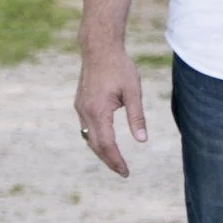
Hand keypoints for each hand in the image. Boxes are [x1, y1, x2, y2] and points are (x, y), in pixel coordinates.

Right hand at [74, 44, 146, 176]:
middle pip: (95, 145)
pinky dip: (96, 138)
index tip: (126, 172)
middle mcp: (85, 112)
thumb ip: (137, 116)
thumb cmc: (120, 68)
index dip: (116, 160)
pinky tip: (106, 142)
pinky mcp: (80, 104)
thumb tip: (142, 140)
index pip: (107, 144)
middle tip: (123, 172)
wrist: (99, 49)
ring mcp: (80, 108)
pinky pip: (86, 127)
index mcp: (98, 111)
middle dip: (108, 160)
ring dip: (101, 151)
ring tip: (116, 161)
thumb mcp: (133, 92)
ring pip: (88, 138)